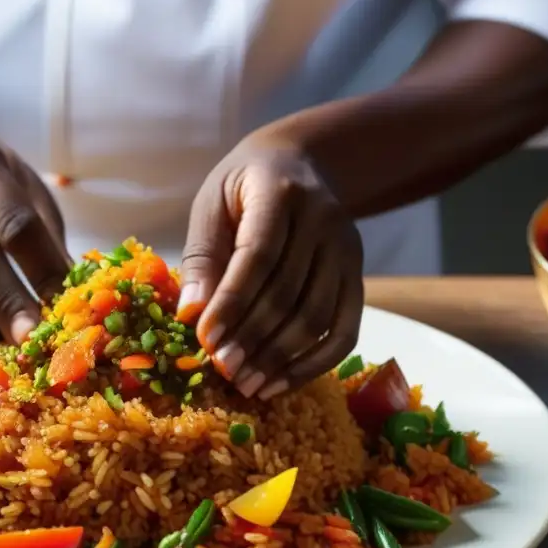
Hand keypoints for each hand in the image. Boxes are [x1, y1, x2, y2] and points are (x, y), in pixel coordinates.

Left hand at [178, 134, 363, 399]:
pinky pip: (344, 331)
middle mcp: (323, 220)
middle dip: (253, 338)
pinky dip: (313, 364)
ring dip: (280, 358)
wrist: (300, 163)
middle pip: (289, 292)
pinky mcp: (357, 277)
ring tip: (247, 384)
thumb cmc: (243, 187)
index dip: (232, 302)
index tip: (206, 340)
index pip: (258, 255)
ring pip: (318, 316)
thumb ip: (202, 257)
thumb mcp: (212, 205)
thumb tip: (191, 314)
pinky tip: (280, 383)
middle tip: (223, 370)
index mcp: (279, 192)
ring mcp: (346, 250)